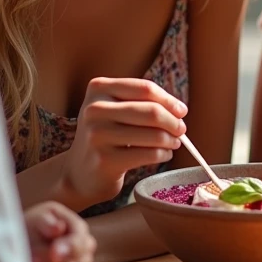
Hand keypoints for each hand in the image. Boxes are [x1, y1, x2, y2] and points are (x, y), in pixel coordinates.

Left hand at [25, 201, 95, 261]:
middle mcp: (85, 250)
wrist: (27, 242)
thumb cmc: (34, 227)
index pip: (79, 242)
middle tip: (32, 260)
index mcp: (79, 229)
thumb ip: (47, 222)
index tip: (53, 254)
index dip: (67, 248)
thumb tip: (59, 228)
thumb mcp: (38, 218)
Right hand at [61, 77, 187, 208]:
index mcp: (98, 88)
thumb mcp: (115, 109)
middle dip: (173, 121)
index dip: (168, 100)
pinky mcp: (104, 160)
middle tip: (182, 130)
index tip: (182, 110)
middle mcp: (94, 109)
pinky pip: (147, 154)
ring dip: (170, 140)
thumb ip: (143, 103)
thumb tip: (179, 110)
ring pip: (151, 134)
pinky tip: (164, 155)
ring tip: (174, 143)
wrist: (79, 172)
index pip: (144, 89)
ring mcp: (97, 135)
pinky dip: (162, 154)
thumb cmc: (106, 135)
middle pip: (150, 111)